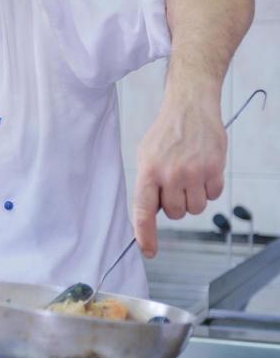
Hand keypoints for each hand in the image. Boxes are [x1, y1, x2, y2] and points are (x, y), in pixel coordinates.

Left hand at [133, 97, 226, 257]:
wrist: (190, 106)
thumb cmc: (166, 133)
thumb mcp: (146, 156)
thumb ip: (148, 185)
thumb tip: (152, 213)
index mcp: (148, 172)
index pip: (143, 211)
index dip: (145, 235)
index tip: (148, 251)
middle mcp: (170, 174)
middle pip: (175, 213)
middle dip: (175, 204)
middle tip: (175, 183)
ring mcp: (194, 172)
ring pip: (195, 208)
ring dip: (193, 198)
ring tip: (190, 175)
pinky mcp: (214, 169)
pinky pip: (213, 196)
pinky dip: (209, 188)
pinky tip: (204, 170)